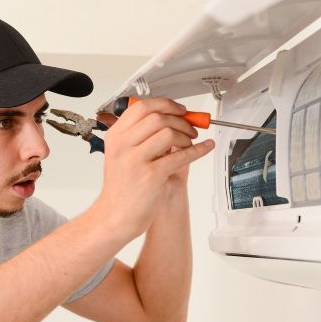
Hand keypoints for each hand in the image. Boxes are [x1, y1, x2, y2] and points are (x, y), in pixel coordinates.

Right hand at [91, 98, 213, 240]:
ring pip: (168, 133)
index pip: (141, 107)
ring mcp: (135, 160)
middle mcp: (123, 146)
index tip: (180, 109)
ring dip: (186, 136)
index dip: (166, 104)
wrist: (115, 217)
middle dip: (180, 120)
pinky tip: (205, 148)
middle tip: (190, 127)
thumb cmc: (122, 188)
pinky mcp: (151, 176)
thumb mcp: (121, 155)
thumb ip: (140, 137)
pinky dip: (197, 150)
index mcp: (115, 137)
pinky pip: (180, 156)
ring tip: (190, 143)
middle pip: (157, 117)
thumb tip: (170, 119)